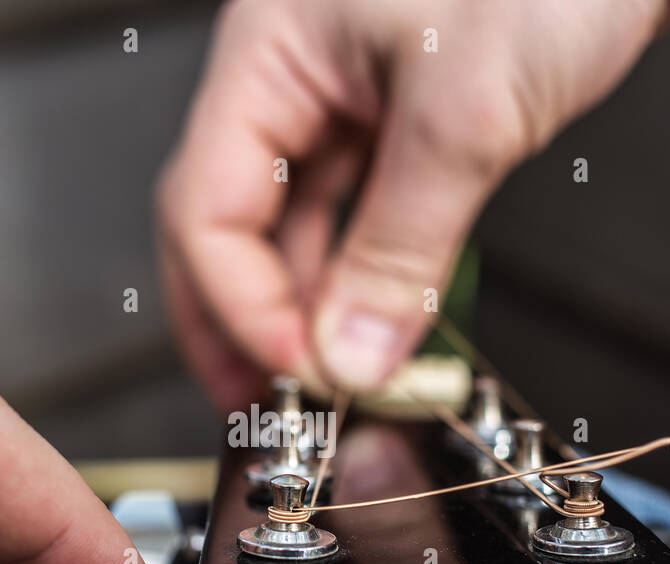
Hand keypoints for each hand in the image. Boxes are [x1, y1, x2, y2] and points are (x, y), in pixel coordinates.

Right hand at [157, 0, 666, 407]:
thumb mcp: (463, 113)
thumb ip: (400, 249)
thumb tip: (353, 354)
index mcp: (268, 51)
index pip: (206, 205)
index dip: (240, 304)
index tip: (299, 371)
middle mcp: (290, 77)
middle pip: (225, 223)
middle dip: (240, 322)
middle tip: (265, 406)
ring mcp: (340, 101)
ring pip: (290, 229)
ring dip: (302, 310)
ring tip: (323, 383)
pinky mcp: (396, 124)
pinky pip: (353, 217)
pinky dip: (357, 278)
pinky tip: (368, 327)